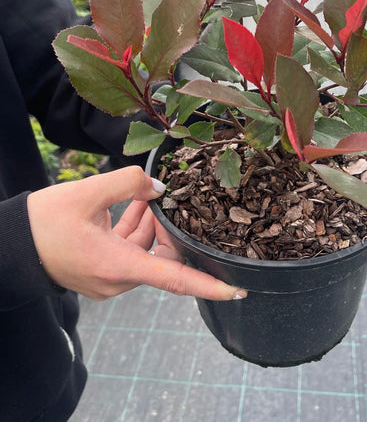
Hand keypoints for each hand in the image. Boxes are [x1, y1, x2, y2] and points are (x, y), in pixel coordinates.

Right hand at [27, 166, 246, 301]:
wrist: (10, 243)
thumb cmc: (44, 223)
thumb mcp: (88, 193)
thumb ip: (129, 183)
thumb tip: (159, 187)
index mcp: (119, 267)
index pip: (175, 280)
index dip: (209, 285)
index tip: (237, 289)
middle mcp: (117, 280)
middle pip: (161, 256)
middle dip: (168, 226)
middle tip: (163, 198)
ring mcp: (108, 279)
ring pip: (144, 251)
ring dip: (149, 223)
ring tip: (147, 194)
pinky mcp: (100, 272)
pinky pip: (128, 252)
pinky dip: (134, 229)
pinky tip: (134, 203)